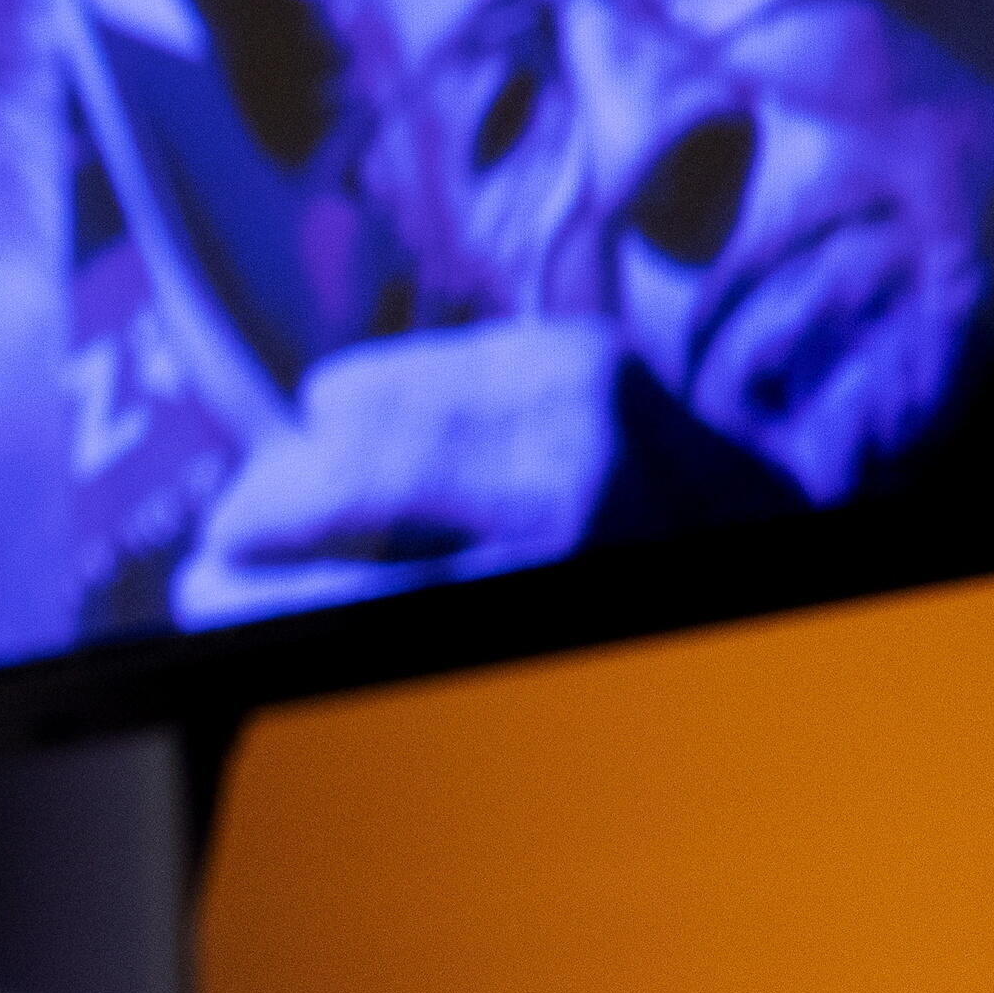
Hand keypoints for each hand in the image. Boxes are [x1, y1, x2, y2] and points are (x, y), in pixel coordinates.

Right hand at [176, 321, 623, 626]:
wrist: (791, 551)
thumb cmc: (640, 613)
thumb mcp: (530, 642)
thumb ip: (404, 613)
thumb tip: (250, 594)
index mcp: (550, 582)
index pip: (346, 587)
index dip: (251, 590)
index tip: (203, 594)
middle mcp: (569, 487)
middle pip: (337, 476)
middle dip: (260, 509)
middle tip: (229, 537)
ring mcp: (578, 404)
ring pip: (359, 405)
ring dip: (308, 448)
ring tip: (296, 488)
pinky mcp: (581, 350)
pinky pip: (419, 363)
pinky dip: (370, 397)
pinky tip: (367, 432)